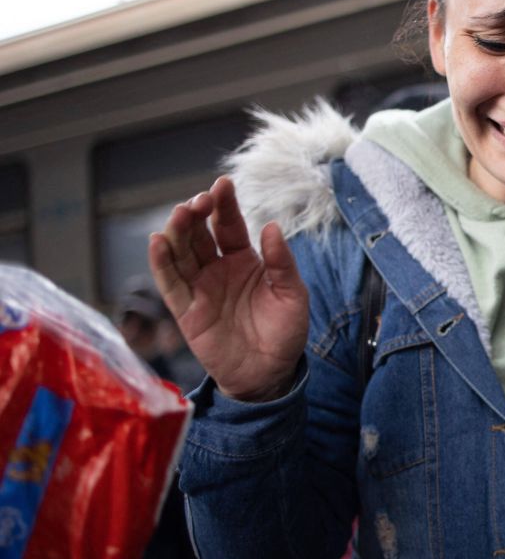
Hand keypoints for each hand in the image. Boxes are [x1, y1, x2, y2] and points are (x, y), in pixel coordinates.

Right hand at [148, 176, 308, 401]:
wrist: (269, 375)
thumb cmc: (284, 333)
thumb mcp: (293, 295)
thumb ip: (282, 263)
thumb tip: (271, 227)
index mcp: (244, 260)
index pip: (230, 225)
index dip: (225, 205)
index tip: (223, 183)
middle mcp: (217, 268)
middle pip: (200, 233)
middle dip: (198, 213)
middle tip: (199, 201)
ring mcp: (199, 287)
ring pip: (181, 252)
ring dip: (178, 231)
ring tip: (181, 214)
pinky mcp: (186, 310)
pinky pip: (170, 283)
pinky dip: (161, 262)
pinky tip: (158, 241)